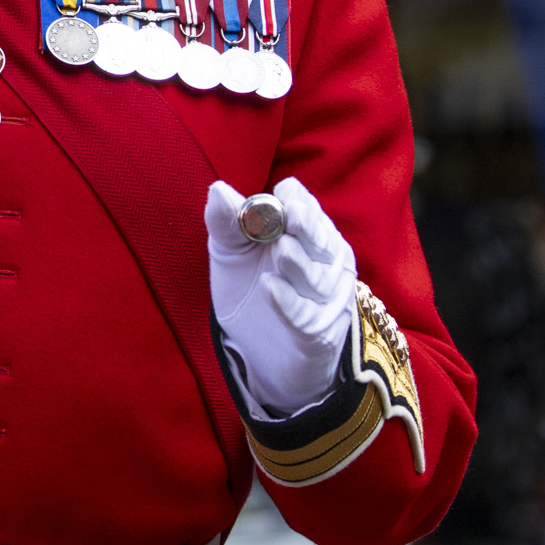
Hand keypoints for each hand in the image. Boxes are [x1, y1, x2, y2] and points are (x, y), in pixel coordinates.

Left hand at [204, 175, 356, 418]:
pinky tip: (271, 288)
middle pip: (321, 240)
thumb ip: (227, 223)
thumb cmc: (251, 292)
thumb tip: (217, 189)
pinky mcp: (319, 335)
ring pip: (316, 277)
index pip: (307, 207)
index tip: (281, 199)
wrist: (259, 355)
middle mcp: (326, 262)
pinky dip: (289, 302)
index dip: (295, 202)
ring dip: (297, 264)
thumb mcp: (231, 253)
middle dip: (306, 228)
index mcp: (307, 234)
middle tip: (289, 217)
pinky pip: (306, 316)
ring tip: (280, 252)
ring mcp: (327, 300)